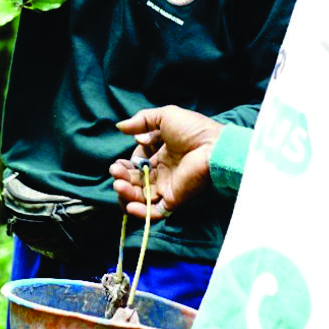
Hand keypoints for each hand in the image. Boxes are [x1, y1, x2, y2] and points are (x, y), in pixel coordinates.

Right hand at [109, 105, 221, 220]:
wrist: (213, 145)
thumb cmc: (192, 129)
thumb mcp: (165, 116)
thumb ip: (141, 121)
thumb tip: (120, 127)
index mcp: (160, 154)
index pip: (137, 164)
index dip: (126, 165)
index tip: (120, 162)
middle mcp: (162, 172)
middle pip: (135, 181)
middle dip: (121, 178)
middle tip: (115, 172)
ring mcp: (168, 187)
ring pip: (141, 197)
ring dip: (126, 193)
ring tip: (119, 185)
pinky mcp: (174, 199)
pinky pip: (155, 212)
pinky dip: (141, 212)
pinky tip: (129, 205)